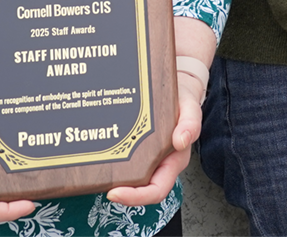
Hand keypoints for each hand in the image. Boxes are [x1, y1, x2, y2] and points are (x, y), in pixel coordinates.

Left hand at [105, 64, 204, 205]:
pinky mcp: (136, 149)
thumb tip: (181, 141)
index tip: (115, 193)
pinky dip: (111, 163)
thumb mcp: (190, 108)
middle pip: (139, 190)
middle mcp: (160, 163)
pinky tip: (98, 155)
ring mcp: (148, 158)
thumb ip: (190, 124)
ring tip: (96, 173)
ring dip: (114, 180)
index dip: (136, 197)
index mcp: (174, 160)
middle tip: (102, 185)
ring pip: (130, 179)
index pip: (156, 190)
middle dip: (120, 192)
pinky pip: (124, 162)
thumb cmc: (184, 101)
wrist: (177, 88)